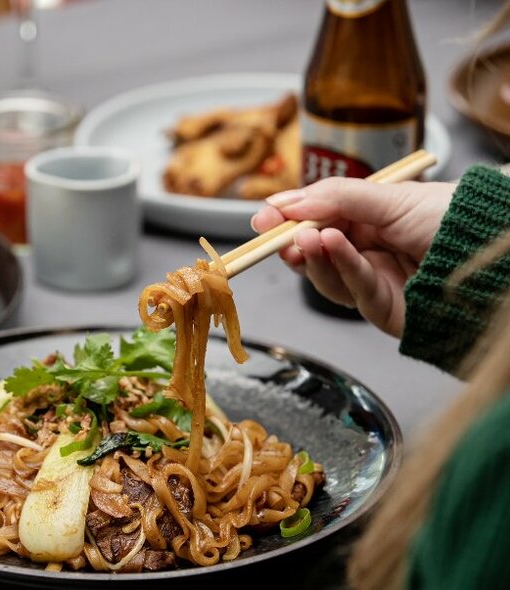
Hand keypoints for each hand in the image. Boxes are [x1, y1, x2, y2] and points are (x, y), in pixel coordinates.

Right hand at [250, 177, 454, 336]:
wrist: (493, 257)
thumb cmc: (454, 220)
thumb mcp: (390, 197)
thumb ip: (336, 198)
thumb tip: (287, 201)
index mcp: (369, 219)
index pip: (317, 219)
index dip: (288, 219)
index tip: (263, 219)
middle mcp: (367, 250)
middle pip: (314, 252)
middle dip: (292, 243)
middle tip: (273, 234)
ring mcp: (373, 281)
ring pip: (325, 276)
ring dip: (312, 256)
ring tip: (306, 238)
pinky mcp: (382, 308)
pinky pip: (352, 290)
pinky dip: (338, 267)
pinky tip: (331, 245)